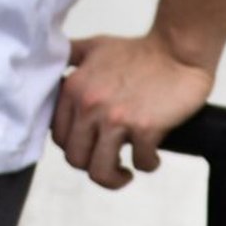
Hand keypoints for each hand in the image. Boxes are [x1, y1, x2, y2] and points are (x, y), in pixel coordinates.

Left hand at [52, 31, 213, 189]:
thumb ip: (69, 58)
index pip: (58, 137)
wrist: (177, 49)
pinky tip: (152, 154)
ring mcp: (117, 118)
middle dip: (92, 165)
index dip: (74, 146)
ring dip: (115, 178)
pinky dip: (148, 164)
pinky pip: (141, 164)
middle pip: (76, 159)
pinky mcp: (145, 128)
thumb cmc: (138, 51)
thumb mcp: (94, 47)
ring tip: (126, 170)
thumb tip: (48, 66)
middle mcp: (90, 105)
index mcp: (75, 89)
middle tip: (109, 160)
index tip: (90, 146)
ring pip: (100, 172)